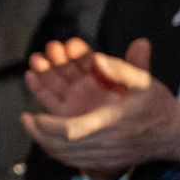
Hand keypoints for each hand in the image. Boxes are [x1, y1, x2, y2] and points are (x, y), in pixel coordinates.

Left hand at [22, 39, 179, 172]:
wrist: (175, 135)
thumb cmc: (158, 106)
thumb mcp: (144, 82)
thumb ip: (121, 69)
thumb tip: (97, 59)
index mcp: (109, 123)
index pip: (69, 130)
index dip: (46, 125)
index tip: (32, 115)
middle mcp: (103, 144)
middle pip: (60, 146)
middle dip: (38, 133)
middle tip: (25, 119)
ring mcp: (104, 157)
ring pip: (64, 157)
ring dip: (44, 143)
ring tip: (32, 126)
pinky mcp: (105, 164)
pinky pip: (73, 163)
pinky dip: (57, 153)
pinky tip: (47, 141)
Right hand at [25, 37, 144, 117]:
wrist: (145, 138)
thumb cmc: (148, 109)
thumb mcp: (144, 85)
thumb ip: (137, 65)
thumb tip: (141, 42)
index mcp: (102, 75)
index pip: (86, 59)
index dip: (77, 51)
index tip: (71, 44)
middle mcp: (86, 85)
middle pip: (66, 68)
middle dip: (57, 57)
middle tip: (52, 49)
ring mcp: (74, 98)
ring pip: (55, 81)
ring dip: (44, 68)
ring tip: (37, 59)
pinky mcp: (65, 113)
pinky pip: (49, 99)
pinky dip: (38, 87)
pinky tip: (31, 75)